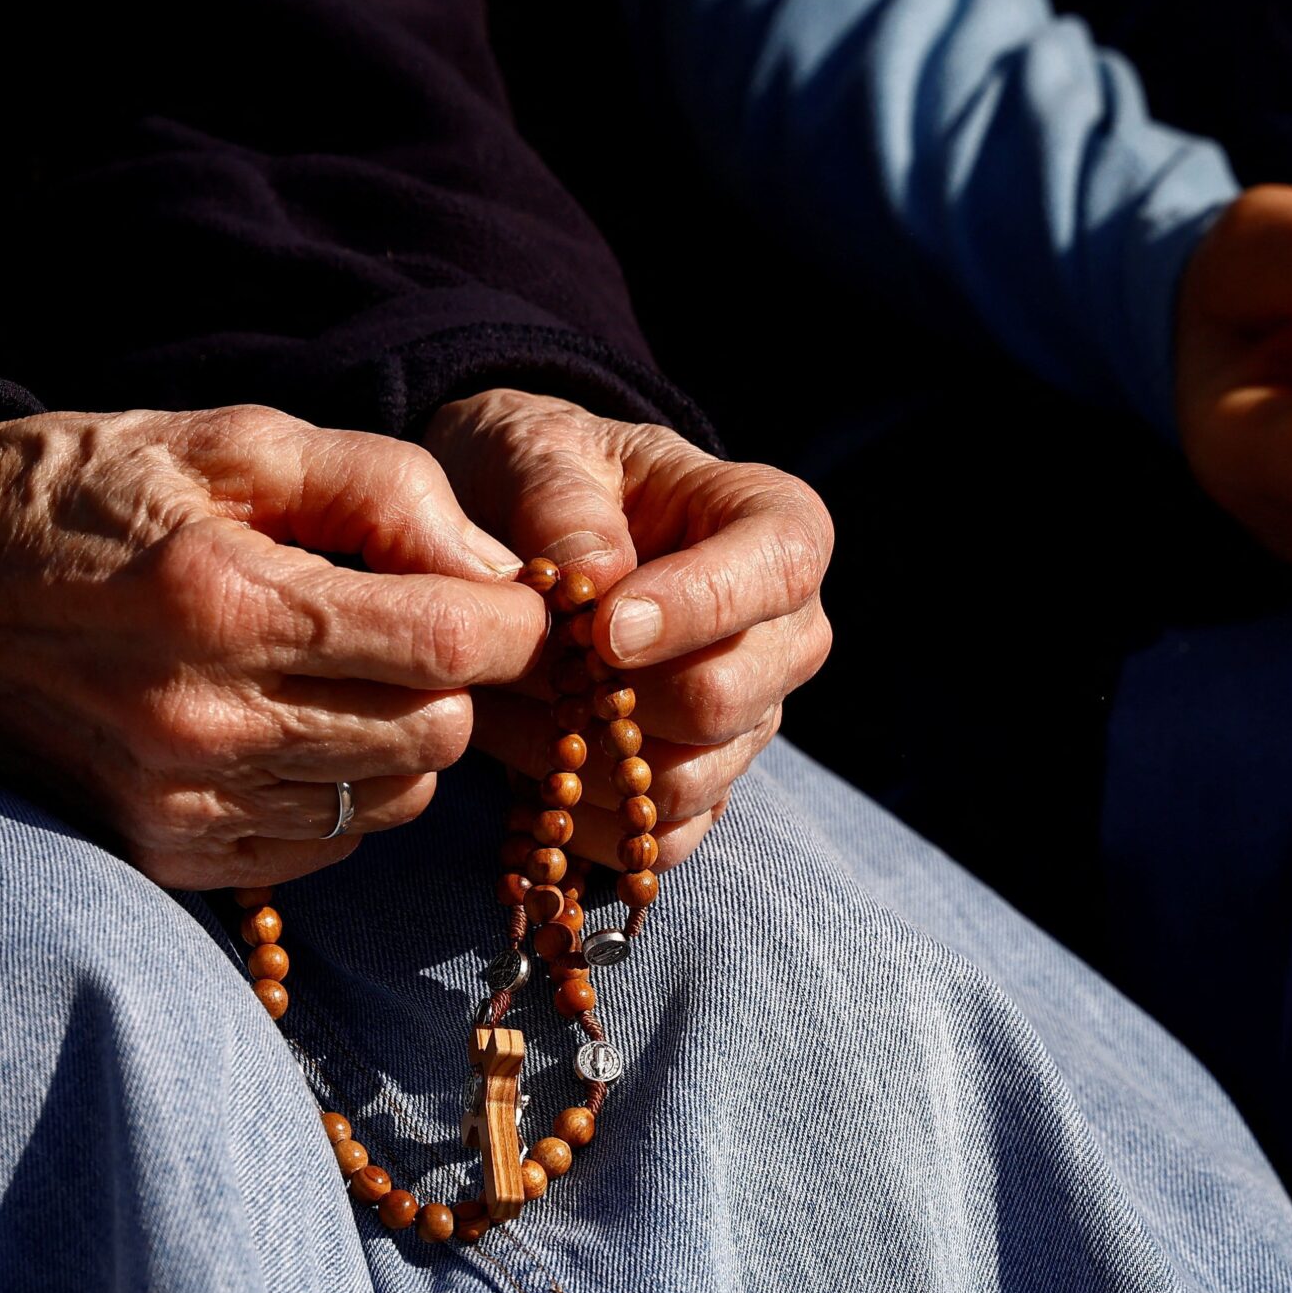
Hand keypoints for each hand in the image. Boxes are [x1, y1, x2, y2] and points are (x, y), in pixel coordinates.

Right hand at [0, 406, 546, 887]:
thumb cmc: (87, 495)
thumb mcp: (231, 442)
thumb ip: (382, 488)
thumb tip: (499, 568)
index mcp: (230, 602)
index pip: (447, 646)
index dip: (511, 623)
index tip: (511, 599)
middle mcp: (207, 720)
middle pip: (439, 733)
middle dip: (457, 679)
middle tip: (418, 628)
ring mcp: (184, 800)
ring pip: (394, 797)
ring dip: (403, 737)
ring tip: (343, 673)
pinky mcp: (168, 852)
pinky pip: (327, 844)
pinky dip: (342, 790)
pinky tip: (294, 727)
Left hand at [425, 391, 832, 872]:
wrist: (519, 537)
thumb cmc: (542, 478)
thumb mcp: (537, 452)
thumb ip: (563, 503)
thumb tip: (599, 580)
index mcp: (779, 527)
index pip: (778, 570)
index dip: (696, 608)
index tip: (602, 629)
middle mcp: (788, 632)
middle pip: (727, 697)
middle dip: (609, 695)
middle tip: (518, 664)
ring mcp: (753, 718)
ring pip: (685, 779)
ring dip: (576, 756)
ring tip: (502, 704)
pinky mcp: (707, 787)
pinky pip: (662, 840)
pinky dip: (583, 820)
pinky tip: (528, 766)